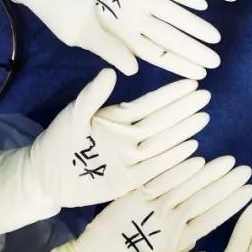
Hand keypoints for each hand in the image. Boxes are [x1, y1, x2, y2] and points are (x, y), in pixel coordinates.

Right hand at [9, 0, 220, 77]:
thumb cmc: (55, 5)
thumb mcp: (79, 33)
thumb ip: (108, 48)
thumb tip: (134, 69)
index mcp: (121, 35)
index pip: (156, 53)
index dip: (178, 64)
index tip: (199, 76)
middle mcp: (134, 16)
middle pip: (171, 35)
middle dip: (193, 48)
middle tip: (217, 60)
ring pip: (173, 10)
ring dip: (193, 22)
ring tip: (215, 35)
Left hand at [27, 69, 209, 206]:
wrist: (45, 178)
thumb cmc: (56, 143)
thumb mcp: (73, 117)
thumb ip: (92, 97)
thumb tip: (110, 72)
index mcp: (117, 119)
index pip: (150, 104)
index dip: (170, 94)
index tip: (191, 82)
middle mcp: (129, 137)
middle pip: (162, 121)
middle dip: (184, 108)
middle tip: (206, 96)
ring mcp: (131, 158)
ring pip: (164, 142)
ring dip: (184, 130)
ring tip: (203, 117)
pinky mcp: (130, 179)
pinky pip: (157, 168)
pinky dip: (174, 160)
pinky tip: (193, 149)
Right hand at [66, 155, 251, 251]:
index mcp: (182, 237)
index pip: (212, 217)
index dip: (232, 204)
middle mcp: (172, 218)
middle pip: (204, 196)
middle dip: (225, 182)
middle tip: (246, 169)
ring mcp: (154, 206)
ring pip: (186, 185)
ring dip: (207, 173)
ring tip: (228, 161)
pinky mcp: (135, 197)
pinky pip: (158, 179)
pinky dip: (175, 169)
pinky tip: (194, 158)